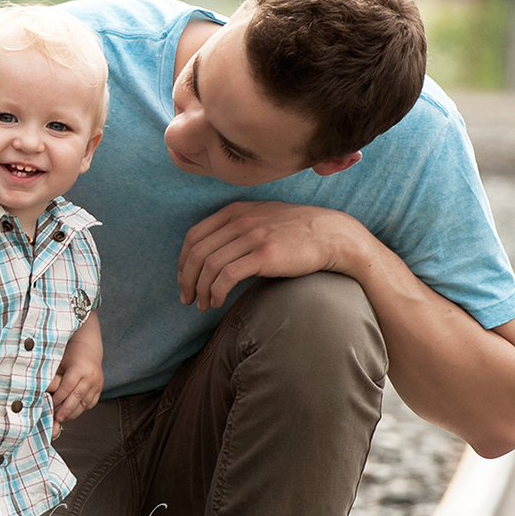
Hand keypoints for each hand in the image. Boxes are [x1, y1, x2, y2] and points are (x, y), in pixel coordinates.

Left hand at [47, 358, 102, 422]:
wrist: (88, 348)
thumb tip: (42, 392)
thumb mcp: (60, 361)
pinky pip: (91, 403)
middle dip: (66, 410)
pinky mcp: (100, 388)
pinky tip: (73, 412)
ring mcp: (97, 383)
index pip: (67, 388)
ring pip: (85, 403)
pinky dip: (82, 409)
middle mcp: (90, 376)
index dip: (58, 399)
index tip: (50, 406)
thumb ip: (53, 377)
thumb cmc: (71, 354)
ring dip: (73, 412)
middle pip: (77, 398)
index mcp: (79, 368)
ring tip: (63, 418)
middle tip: (57, 418)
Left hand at [178, 201, 365, 309]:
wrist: (332, 234)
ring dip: (201, 290)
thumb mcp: (261, 218)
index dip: (183, 261)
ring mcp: (253, 236)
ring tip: (203, 304)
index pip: (193, 236)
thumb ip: (236, 228)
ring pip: (209, 265)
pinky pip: (227, 275)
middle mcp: (240, 221)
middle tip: (187, 298)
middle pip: (197, 252)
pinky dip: (216, 291)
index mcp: (235, 211)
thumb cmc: (296, 231)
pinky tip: (218, 301)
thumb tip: (212, 253)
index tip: (183, 279)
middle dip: (186, 279)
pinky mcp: (265, 254)